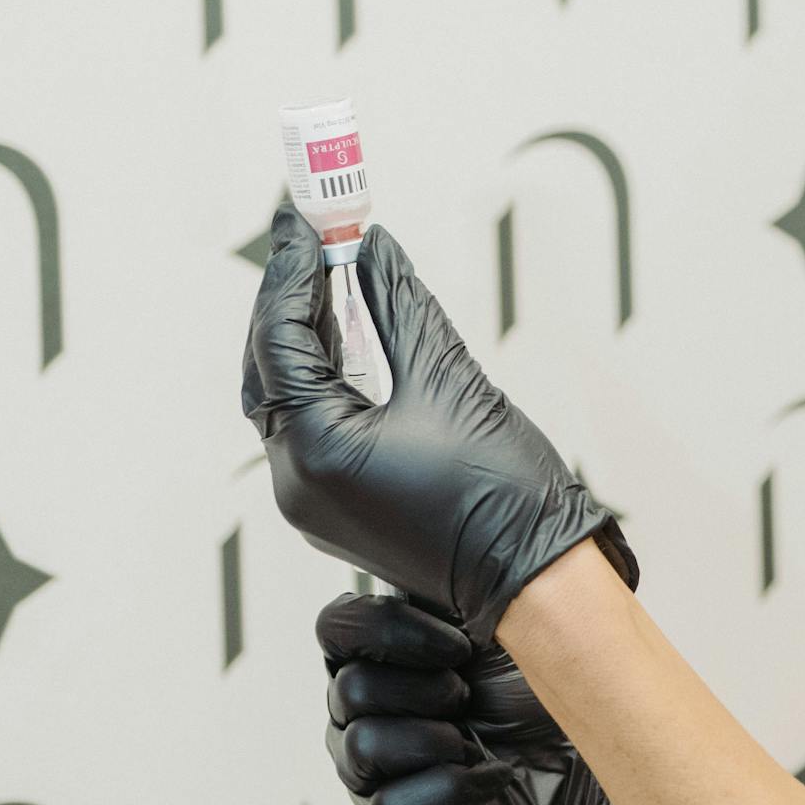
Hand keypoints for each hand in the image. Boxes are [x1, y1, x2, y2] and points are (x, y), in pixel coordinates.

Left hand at [241, 202, 639, 647]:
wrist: (536, 579)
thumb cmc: (502, 495)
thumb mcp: (449, 377)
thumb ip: (397, 304)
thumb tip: (371, 248)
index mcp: (314, 452)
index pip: (279, 341)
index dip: (291, 274)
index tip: (306, 225)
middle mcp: (296, 483)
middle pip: (269, 370)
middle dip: (287, 301)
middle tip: (309, 239)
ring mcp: (312, 501)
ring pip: (285, 399)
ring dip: (305, 336)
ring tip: (329, 274)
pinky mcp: (336, 506)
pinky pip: (311, 427)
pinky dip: (323, 376)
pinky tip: (347, 334)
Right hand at [317, 590, 628, 804]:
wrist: (596, 775)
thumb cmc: (550, 693)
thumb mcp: (518, 624)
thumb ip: (471, 579)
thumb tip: (444, 524)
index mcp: (380, 656)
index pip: (336, 627)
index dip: (390, 630)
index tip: (460, 644)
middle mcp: (361, 714)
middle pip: (348, 688)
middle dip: (422, 688)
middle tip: (471, 694)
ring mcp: (374, 776)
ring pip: (360, 745)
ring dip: (432, 737)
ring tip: (476, 739)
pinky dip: (452, 787)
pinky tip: (494, 776)